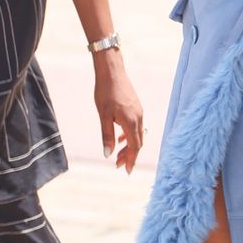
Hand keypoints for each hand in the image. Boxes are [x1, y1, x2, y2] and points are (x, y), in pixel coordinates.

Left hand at [92, 51, 143, 172]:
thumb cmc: (106, 92)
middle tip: (118, 166)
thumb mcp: (103, 116)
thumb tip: (107, 155)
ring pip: (138, 134)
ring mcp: (138, 111)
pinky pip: (136, 125)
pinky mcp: (136, 106)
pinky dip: (129, 135)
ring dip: (129, 146)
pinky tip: (120, 137)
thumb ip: (107, 135)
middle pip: (138, 142)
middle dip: (130, 155)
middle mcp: (138, 117)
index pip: (134, 146)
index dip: (131, 159)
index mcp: (131, 121)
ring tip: (117, 154)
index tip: (127, 171)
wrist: (112, 71)